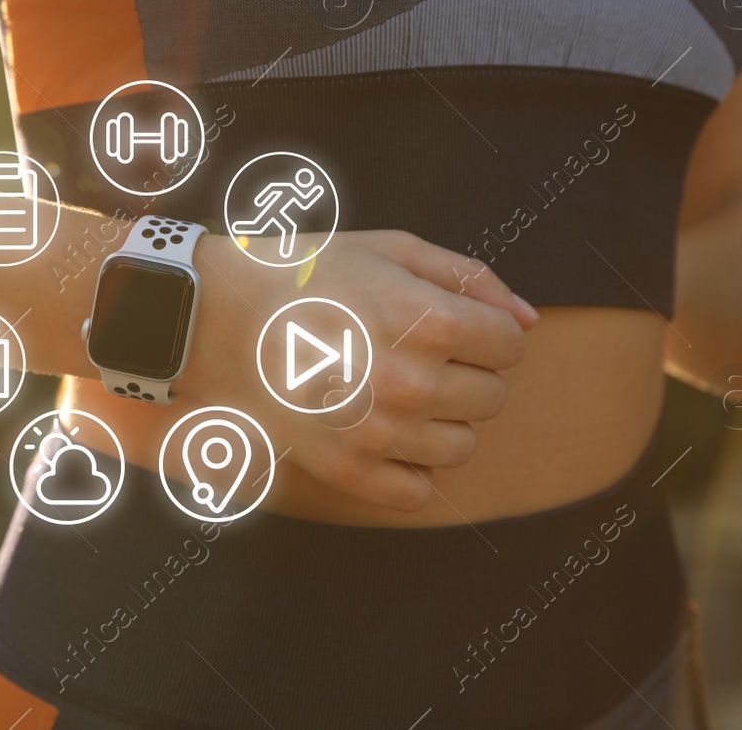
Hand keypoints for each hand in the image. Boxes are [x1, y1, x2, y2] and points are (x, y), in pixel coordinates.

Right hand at [179, 230, 537, 512]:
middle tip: (409, 354)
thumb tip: (526, 322)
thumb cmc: (308, 275)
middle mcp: (412, 382)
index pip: (510, 345)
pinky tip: (378, 432)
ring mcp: (379, 433)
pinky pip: (418, 490)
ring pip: (461, 446)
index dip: (482, 331)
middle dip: (464, 373)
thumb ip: (470, 279)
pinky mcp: (348, 471)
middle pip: (492, 396)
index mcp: (429, 320)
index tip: (442, 324)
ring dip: (439, 420)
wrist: (215, 318)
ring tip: (391, 390)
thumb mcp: (390, 250)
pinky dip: (408, 466)